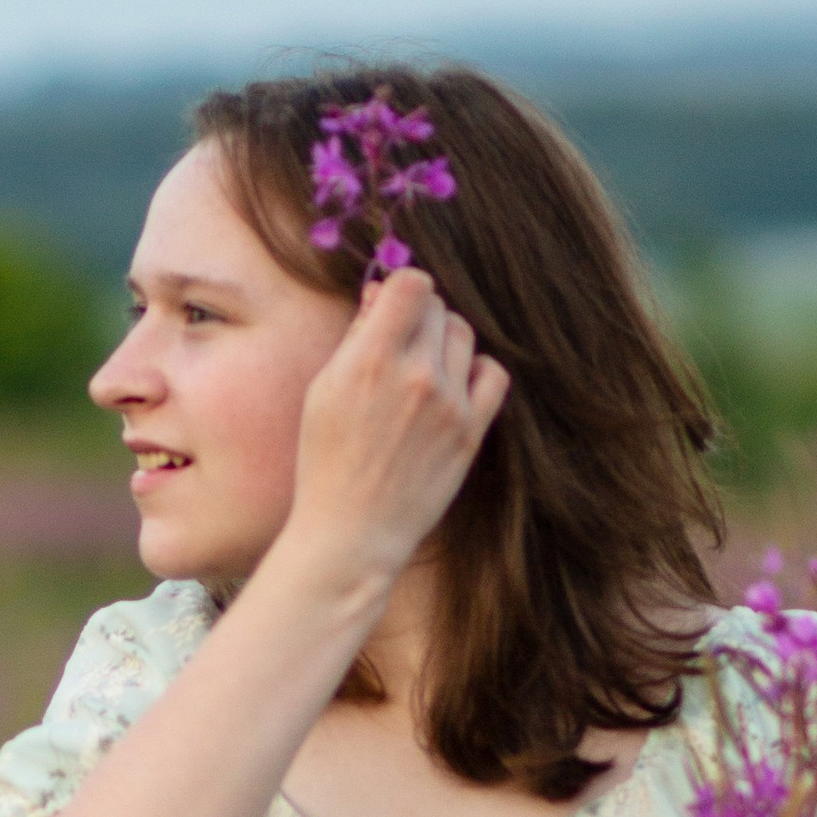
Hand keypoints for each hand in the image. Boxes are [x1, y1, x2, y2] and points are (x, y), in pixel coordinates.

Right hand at [280, 268, 507, 594]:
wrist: (351, 532)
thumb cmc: (326, 461)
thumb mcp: (323, 391)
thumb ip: (355, 337)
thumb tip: (383, 292)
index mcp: (369, 360)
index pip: (412, 284)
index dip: (402, 288)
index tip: (392, 307)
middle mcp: (414, 375)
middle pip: (438, 307)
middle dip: (419, 317)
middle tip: (401, 345)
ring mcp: (448, 403)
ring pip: (464, 334)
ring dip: (445, 341)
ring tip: (422, 370)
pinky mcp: (470, 431)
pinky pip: (493, 373)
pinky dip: (476, 370)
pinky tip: (454, 387)